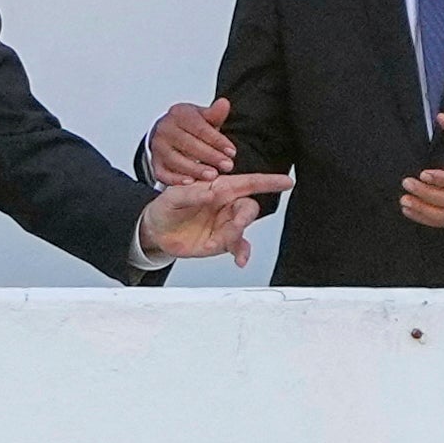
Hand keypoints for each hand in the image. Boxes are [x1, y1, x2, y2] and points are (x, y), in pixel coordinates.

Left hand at [138, 171, 293, 267]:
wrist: (157, 231)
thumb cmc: (165, 208)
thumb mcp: (172, 196)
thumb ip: (192, 194)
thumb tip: (210, 193)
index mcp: (217, 187)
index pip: (247, 182)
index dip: (268, 182)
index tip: (286, 182)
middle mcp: (225, 205)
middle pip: (248, 208)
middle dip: (244, 216)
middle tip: (234, 225)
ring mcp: (225, 224)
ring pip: (242, 229)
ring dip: (233, 237)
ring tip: (214, 243)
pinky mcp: (222, 242)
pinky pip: (239, 247)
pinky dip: (242, 254)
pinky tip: (240, 260)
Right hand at [149, 96, 235, 184]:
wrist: (168, 132)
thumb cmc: (189, 126)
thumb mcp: (203, 117)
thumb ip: (215, 113)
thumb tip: (224, 104)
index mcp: (178, 114)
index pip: (200, 128)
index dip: (217, 141)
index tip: (232, 152)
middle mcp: (165, 129)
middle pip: (188, 144)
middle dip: (210, 156)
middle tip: (227, 165)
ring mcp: (158, 147)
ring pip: (176, 160)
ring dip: (195, 169)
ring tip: (212, 175)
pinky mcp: (155, 163)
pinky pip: (163, 173)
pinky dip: (175, 179)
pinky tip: (190, 182)